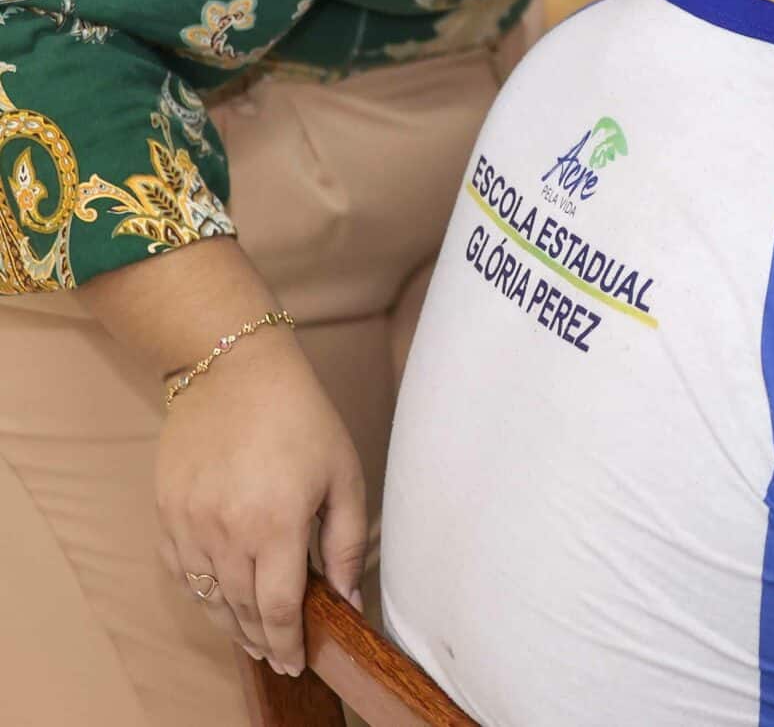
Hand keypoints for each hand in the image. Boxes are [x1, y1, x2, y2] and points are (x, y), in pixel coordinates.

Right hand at [156, 329, 366, 676]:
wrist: (233, 371)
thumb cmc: (301, 418)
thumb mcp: (344, 475)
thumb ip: (347, 542)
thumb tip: (347, 598)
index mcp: (276, 524)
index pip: (279, 608)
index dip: (289, 643)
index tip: (299, 662)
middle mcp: (225, 532)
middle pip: (242, 609)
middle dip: (263, 640)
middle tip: (281, 658)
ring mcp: (189, 523)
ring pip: (207, 596)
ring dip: (231, 623)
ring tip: (253, 638)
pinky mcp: (166, 512)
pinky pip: (180, 569)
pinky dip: (201, 592)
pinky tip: (220, 598)